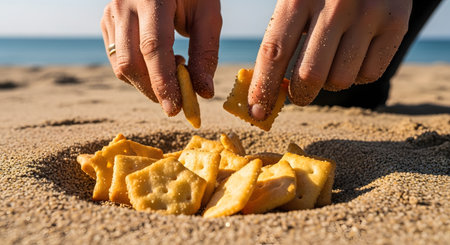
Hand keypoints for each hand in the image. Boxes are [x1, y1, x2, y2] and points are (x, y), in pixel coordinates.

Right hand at [101, 0, 221, 115]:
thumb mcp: (207, 15)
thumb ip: (206, 53)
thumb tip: (203, 93)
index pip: (153, 47)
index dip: (163, 82)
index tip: (174, 109)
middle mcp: (124, 5)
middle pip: (131, 62)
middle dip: (154, 89)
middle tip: (178, 99)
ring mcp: (110, 14)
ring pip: (121, 66)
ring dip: (146, 83)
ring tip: (172, 71)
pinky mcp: (106, 23)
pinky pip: (118, 60)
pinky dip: (138, 74)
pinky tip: (157, 63)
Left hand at [248, 0, 411, 119]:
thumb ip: (282, 37)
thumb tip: (264, 90)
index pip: (274, 53)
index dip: (263, 88)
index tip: (257, 113)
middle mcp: (335, 4)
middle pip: (309, 76)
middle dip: (299, 95)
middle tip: (299, 93)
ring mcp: (368, 13)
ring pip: (340, 81)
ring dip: (329, 84)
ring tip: (330, 63)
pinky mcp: (396, 22)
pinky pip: (370, 74)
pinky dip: (357, 75)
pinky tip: (354, 56)